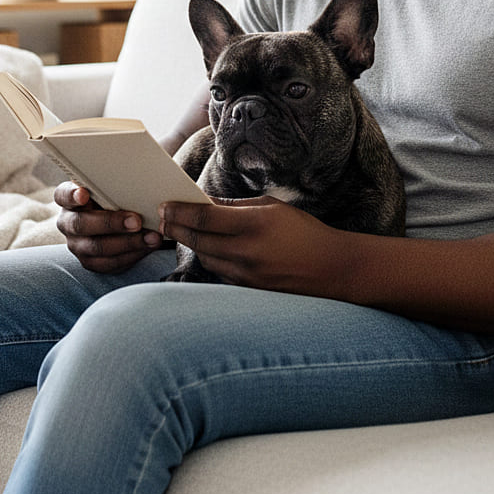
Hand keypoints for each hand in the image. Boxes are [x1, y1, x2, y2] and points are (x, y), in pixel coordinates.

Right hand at [55, 181, 163, 273]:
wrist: (122, 219)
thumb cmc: (117, 194)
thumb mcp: (114, 184)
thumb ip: (119, 175)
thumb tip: (145, 158)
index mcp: (69, 197)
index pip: (63, 194)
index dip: (72, 195)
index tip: (84, 194)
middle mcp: (68, 222)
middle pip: (81, 225)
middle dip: (111, 223)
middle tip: (136, 220)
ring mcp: (77, 244)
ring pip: (97, 247)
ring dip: (128, 242)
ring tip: (152, 236)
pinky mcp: (91, 262)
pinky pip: (109, 263)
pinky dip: (132, 255)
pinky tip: (149, 246)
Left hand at [158, 196, 346, 296]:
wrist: (331, 269)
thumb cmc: (303, 231)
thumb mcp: (271, 207)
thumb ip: (235, 207)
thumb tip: (204, 203)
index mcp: (254, 224)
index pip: (204, 217)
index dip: (179, 211)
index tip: (164, 205)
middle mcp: (246, 252)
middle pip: (197, 239)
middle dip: (175, 227)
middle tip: (162, 217)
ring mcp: (246, 275)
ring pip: (204, 257)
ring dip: (189, 243)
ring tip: (179, 230)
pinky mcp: (247, 290)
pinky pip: (218, 272)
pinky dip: (208, 258)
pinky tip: (205, 247)